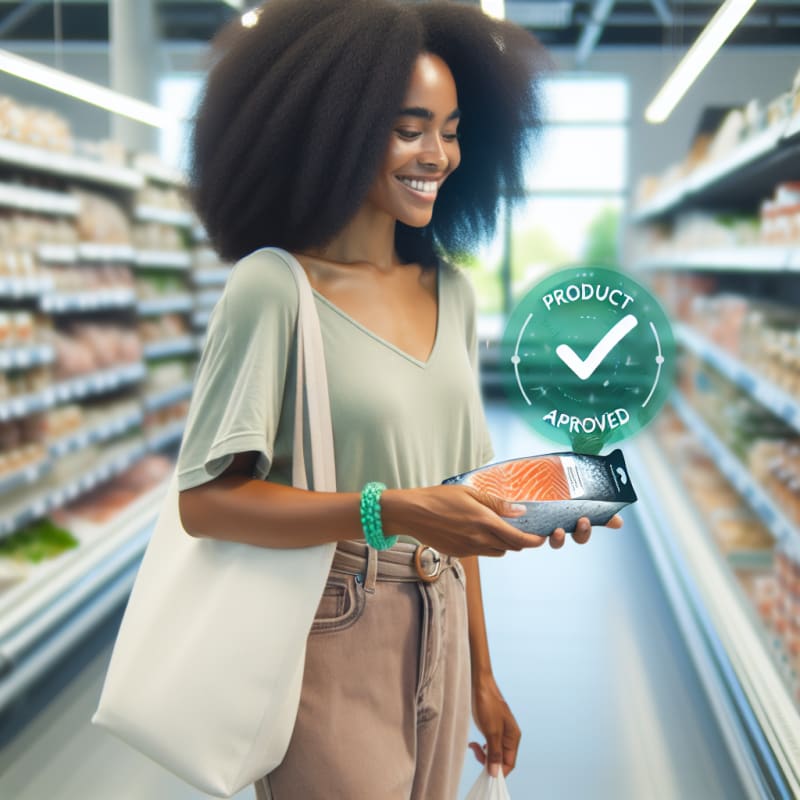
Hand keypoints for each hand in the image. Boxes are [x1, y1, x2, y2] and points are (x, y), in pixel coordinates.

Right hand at [381, 486, 623, 558]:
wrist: (411, 513)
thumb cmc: (439, 498)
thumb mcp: (470, 493)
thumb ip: (496, 504)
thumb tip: (520, 511)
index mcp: (484, 523)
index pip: (518, 539)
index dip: (533, 541)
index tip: (541, 537)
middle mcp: (479, 540)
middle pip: (510, 548)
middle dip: (519, 541)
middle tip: (522, 529)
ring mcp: (468, 549)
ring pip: (496, 552)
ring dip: (503, 544)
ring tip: (500, 529)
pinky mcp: (458, 554)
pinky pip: (480, 552)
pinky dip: (486, 545)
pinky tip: (477, 531)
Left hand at [468, 673, 519, 777]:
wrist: (480, 683)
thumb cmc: (487, 704)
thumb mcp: (491, 731)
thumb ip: (494, 753)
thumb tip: (495, 773)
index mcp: (514, 737)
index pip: (509, 764)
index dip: (498, 771)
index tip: (484, 773)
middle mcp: (510, 736)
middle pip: (502, 759)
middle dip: (488, 760)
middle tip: (475, 753)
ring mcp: (501, 731)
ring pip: (494, 752)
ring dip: (483, 754)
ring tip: (473, 747)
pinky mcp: (492, 727)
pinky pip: (489, 744)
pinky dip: (481, 747)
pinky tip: (475, 743)